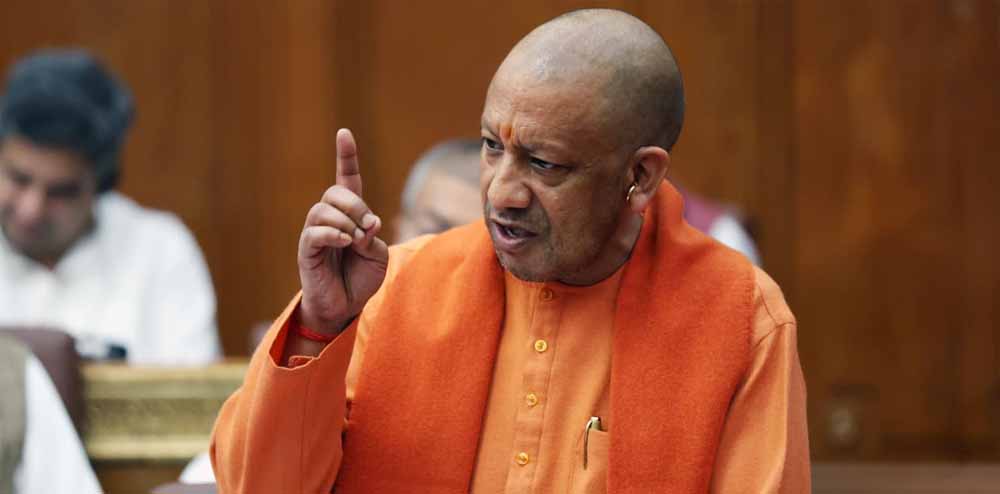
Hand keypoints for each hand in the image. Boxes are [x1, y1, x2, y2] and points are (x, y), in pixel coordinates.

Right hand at [297, 129, 387, 333]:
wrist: (346, 306)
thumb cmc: (362, 278)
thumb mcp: (378, 254)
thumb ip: (373, 235)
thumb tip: (366, 223)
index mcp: (350, 214)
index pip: (346, 179)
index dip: (346, 156)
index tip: (344, 133)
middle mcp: (329, 218)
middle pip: (335, 192)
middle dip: (356, 206)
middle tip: (368, 229)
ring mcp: (315, 233)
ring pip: (323, 209)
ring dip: (346, 222)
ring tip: (355, 242)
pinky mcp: (306, 250)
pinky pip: (315, 232)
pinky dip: (334, 234)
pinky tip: (347, 242)